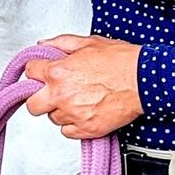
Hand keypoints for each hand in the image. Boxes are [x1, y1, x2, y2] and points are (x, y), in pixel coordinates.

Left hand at [24, 34, 142, 138]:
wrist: (145, 80)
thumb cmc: (122, 61)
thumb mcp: (88, 42)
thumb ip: (61, 43)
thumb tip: (44, 45)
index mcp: (58, 72)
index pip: (29, 72)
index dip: (36, 70)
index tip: (41, 72)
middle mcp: (62, 95)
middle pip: (32, 105)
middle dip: (39, 97)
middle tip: (52, 92)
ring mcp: (73, 114)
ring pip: (52, 118)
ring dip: (60, 110)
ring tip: (78, 99)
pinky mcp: (87, 129)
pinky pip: (67, 132)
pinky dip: (73, 124)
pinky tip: (84, 112)